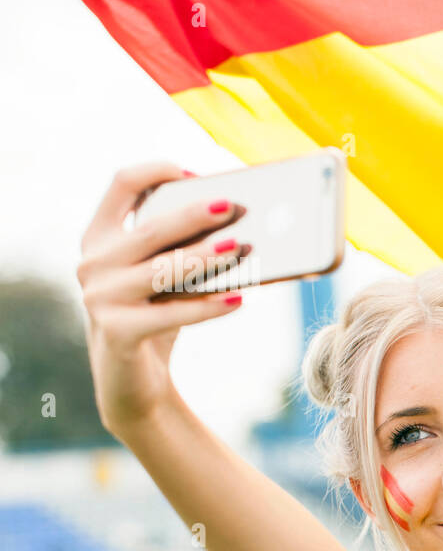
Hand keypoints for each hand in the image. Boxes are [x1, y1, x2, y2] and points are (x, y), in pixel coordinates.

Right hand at [77, 162, 249, 433]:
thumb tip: (239, 223)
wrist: (132, 379)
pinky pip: (170, 315)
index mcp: (99, 236)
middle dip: (194, 215)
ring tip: (241, 249)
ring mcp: (99, 299)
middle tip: (233, 207)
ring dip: (205, 259)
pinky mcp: (116, 333)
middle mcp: (92, 263)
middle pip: (150, 228)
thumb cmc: (155, 314)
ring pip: (162, 271)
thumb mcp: (162, 274)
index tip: (196, 173)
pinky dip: (206, 307)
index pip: (122, 183)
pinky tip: (238, 300)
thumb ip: (181, 245)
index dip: (158, 170)